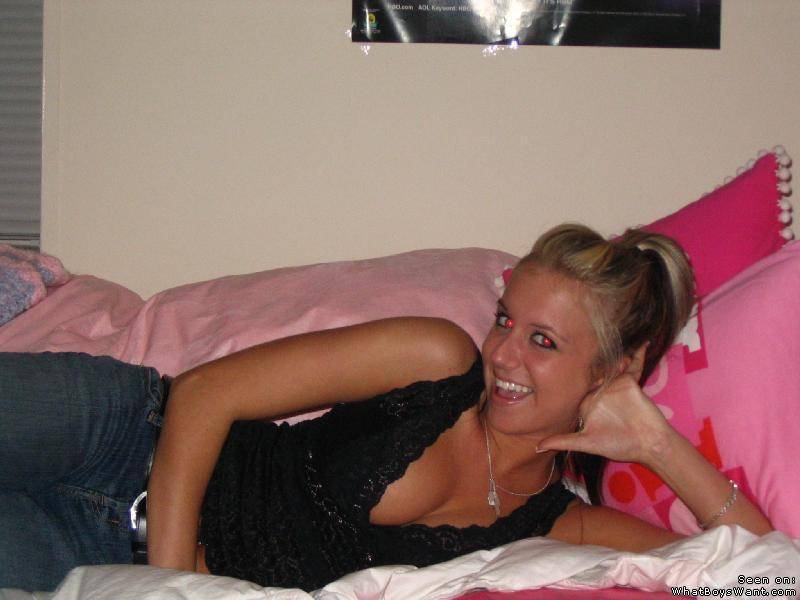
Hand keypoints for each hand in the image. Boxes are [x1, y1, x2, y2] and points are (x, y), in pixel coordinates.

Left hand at [537, 344, 673, 465]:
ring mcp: (615, 383)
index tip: (556, 362)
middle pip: (590, 371)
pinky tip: (641, 341)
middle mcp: (600, 390)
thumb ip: (563, 441)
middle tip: (574, 343)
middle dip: (584, 360)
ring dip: (605, 355)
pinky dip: (637, 353)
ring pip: (608, 365)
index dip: (566, 375)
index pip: (573, 386)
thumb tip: (537, 447)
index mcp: (587, 402)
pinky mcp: (630, 380)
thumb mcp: (587, 443)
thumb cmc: (619, 444)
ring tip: (599, 339)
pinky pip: (634, 365)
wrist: (648, 444)